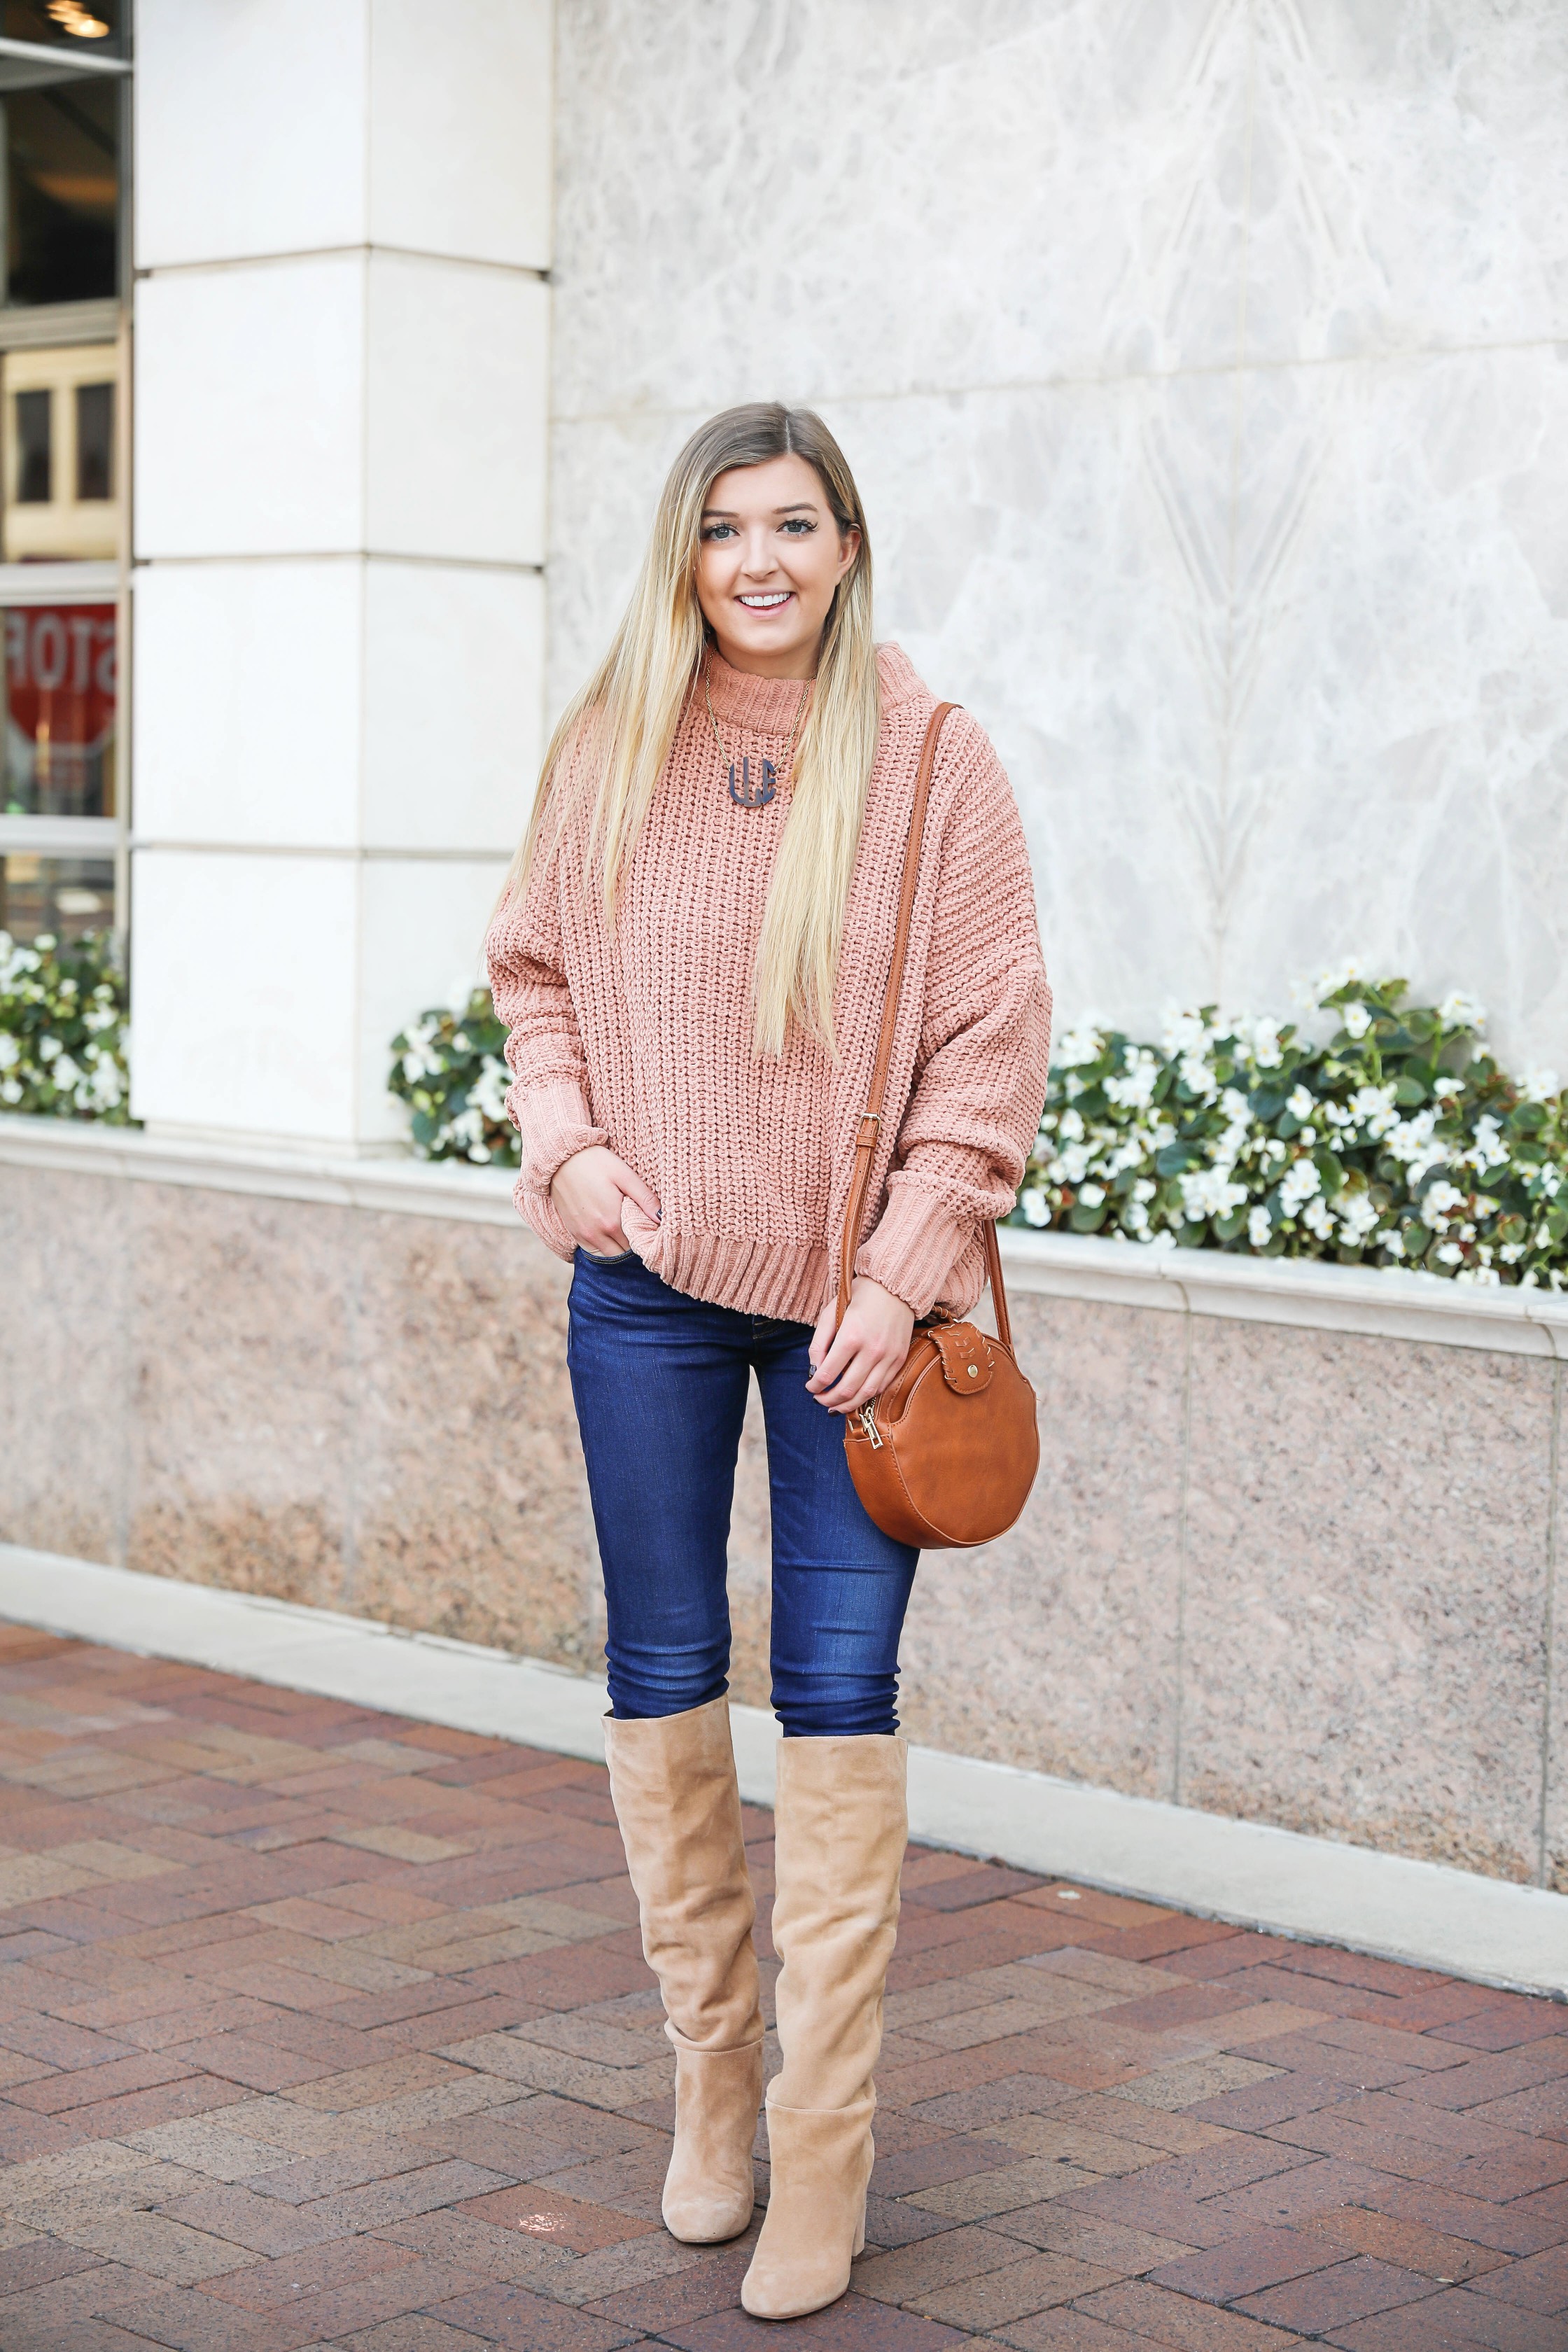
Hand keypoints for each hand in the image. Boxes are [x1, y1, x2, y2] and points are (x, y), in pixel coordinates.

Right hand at [550, 1145, 660, 1256]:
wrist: (560, 1159)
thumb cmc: (595, 1162)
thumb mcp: (624, 1175)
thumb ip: (644, 1198)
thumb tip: (662, 1218)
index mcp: (612, 1222)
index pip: (637, 1244)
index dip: (646, 1238)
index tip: (650, 1228)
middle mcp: (597, 1234)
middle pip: (623, 1254)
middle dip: (634, 1246)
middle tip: (640, 1230)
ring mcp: (583, 1235)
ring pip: (608, 1256)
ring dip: (619, 1249)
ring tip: (626, 1232)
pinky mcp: (574, 1232)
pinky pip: (592, 1251)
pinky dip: (604, 1248)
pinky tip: (610, 1235)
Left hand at [807, 1278, 914, 1415]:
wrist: (894, 1287)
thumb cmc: (859, 1296)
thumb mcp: (831, 1313)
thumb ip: (819, 1343)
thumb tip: (814, 1370)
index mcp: (851, 1336)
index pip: (828, 1373)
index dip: (815, 1386)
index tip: (809, 1387)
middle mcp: (873, 1349)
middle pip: (847, 1389)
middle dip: (828, 1400)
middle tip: (818, 1400)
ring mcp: (889, 1356)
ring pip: (866, 1393)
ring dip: (847, 1405)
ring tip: (834, 1407)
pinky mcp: (900, 1359)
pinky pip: (882, 1386)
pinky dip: (866, 1395)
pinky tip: (855, 1396)